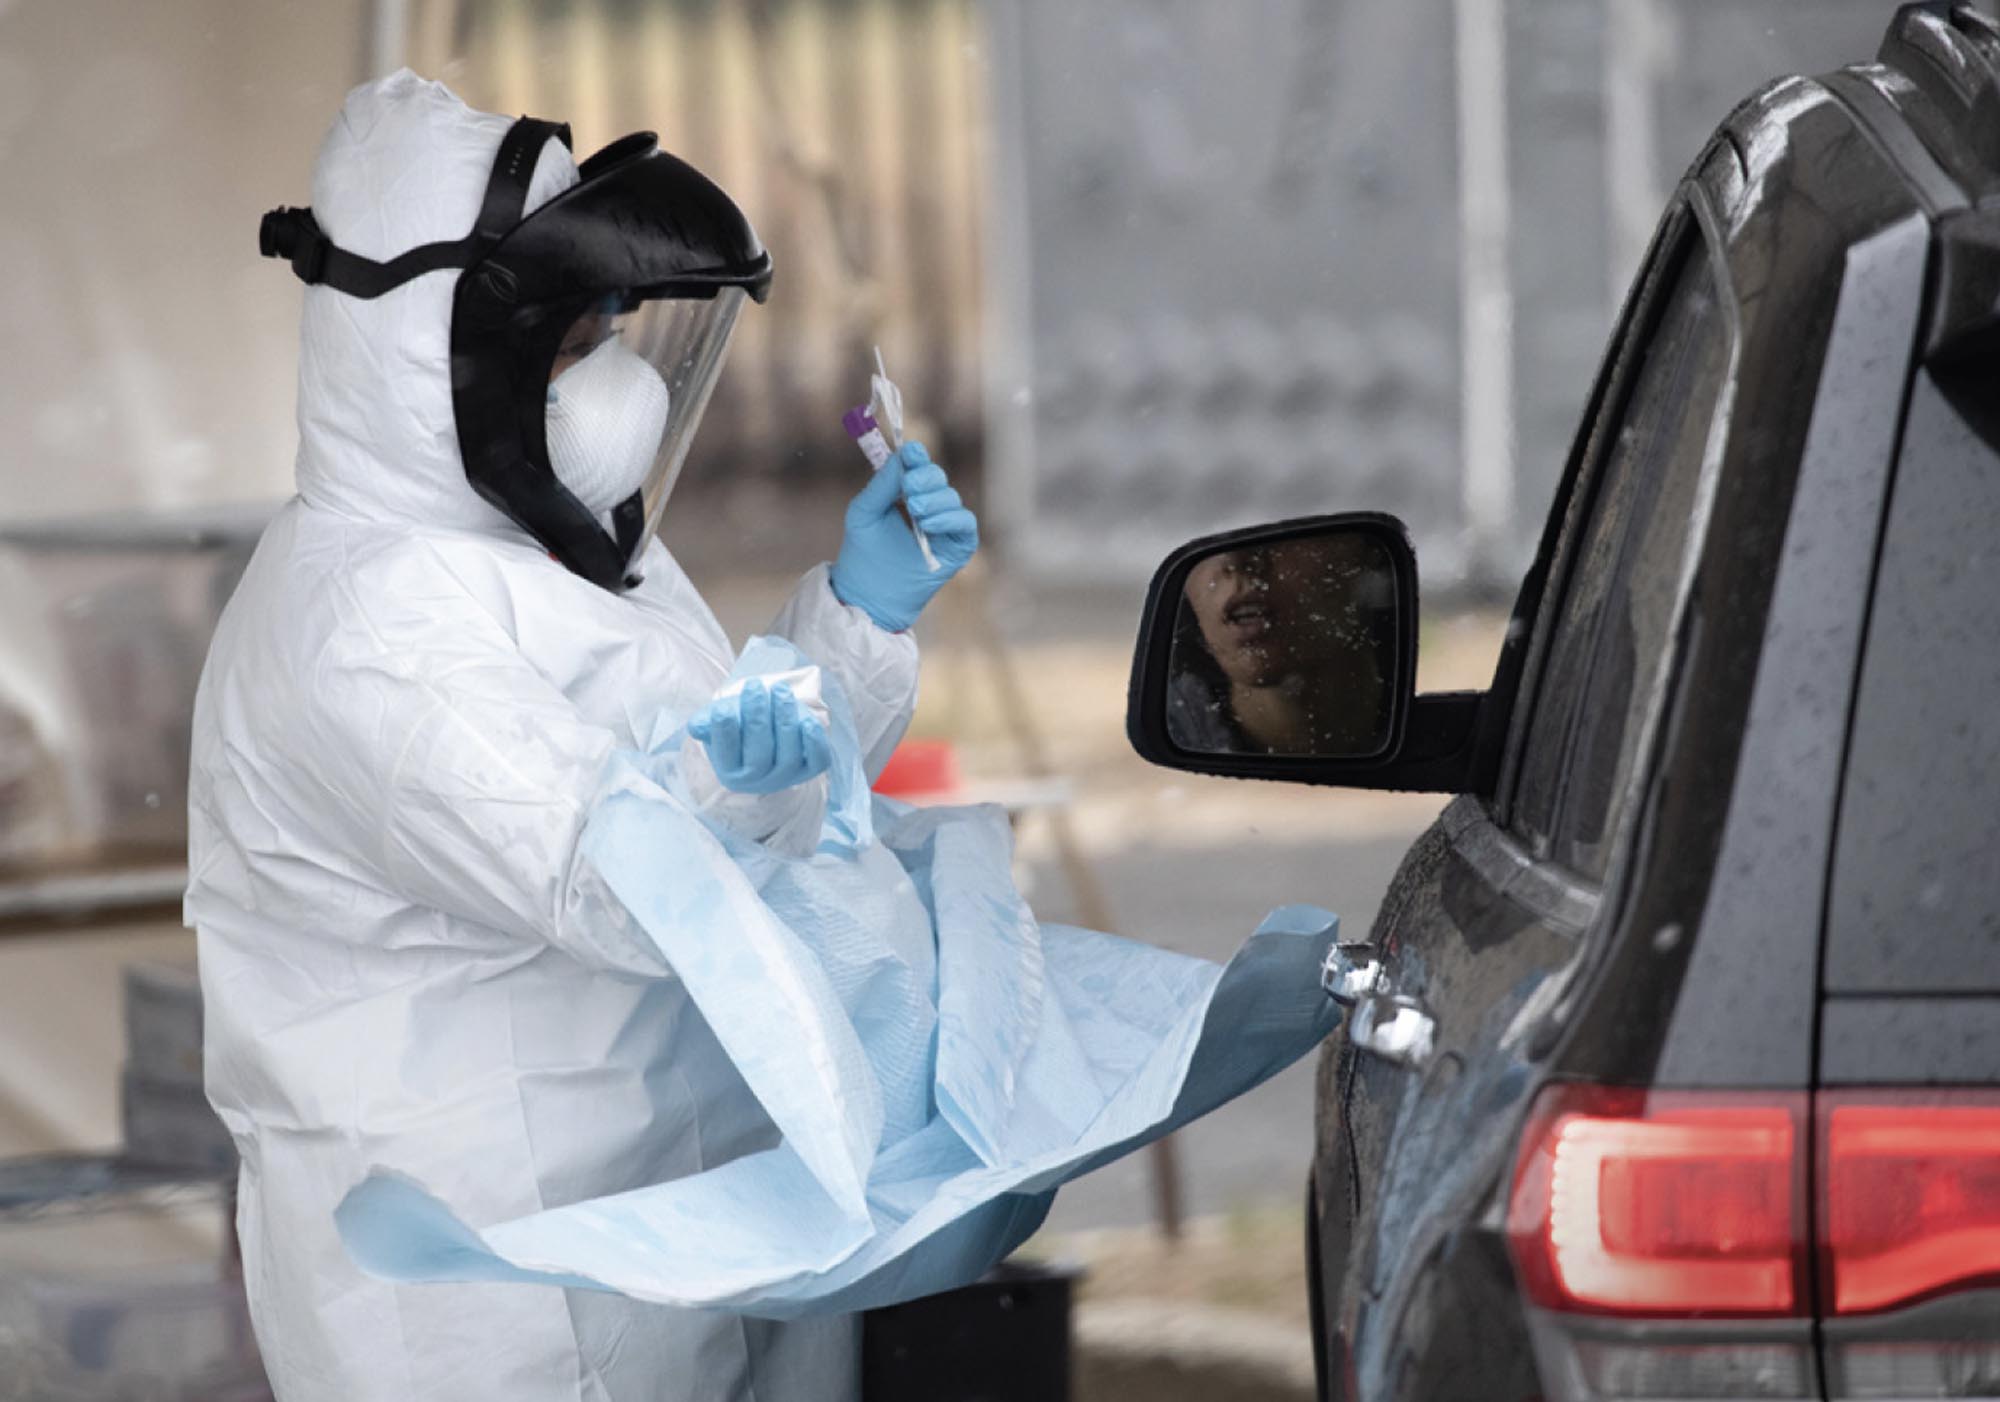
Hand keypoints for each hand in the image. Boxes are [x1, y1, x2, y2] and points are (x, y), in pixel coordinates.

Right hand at [686, 680, 831, 794]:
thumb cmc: (738, 724)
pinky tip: (808, 722)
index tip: (722, 709)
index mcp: (730, 771)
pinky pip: (817, 762)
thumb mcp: (717, 720)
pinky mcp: (810, 769)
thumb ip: (705, 722)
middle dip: (757, 718)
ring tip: (779, 692)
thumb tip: (696, 727)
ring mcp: (786, 777)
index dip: (725, 733)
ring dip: (785, 720)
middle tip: (754, 687)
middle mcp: (758, 780)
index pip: (727, 754)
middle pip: (759, 756)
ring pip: (788, 756)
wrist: (767, 729)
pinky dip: (815, 744)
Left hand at [829, 442, 978, 631]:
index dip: (916, 457)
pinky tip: (929, 524)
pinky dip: (950, 518)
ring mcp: (945, 526)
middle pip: (938, 478)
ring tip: (915, 511)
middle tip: (909, 489)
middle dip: (925, 478)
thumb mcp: (864, 512)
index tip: (911, 453)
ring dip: (934, 500)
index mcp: (906, 494)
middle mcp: (929, 506)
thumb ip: (883, 483)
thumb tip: (905, 454)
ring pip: (951, 498)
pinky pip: (965, 523)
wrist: (869, 593)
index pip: (918, 467)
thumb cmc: (864, 552)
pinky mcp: (958, 546)